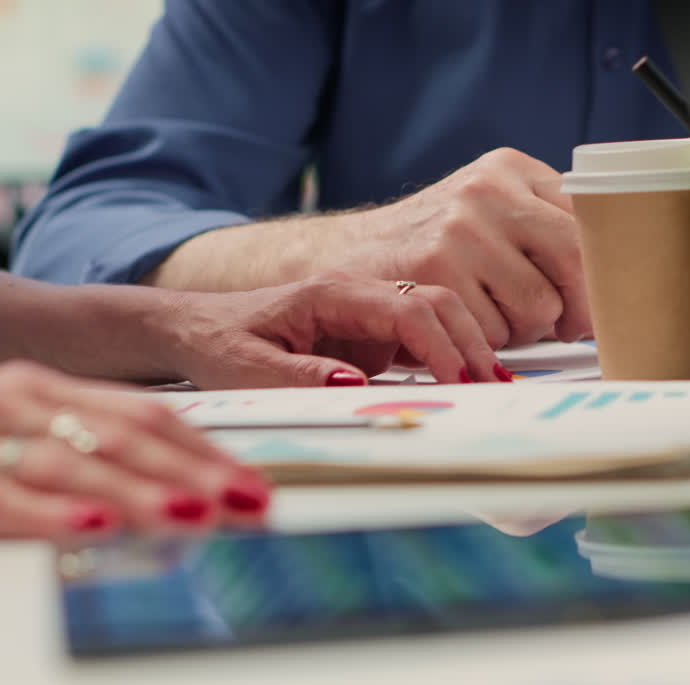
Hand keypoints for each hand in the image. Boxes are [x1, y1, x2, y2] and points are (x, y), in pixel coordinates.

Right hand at [0, 362, 268, 546]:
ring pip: (68, 467)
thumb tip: (153, 471)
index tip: (251, 477)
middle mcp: (8, 402)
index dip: (202, 445)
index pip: (138, 411)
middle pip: (118, 436)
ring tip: (194, 513)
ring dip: (137, 493)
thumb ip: (66, 438)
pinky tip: (89, 531)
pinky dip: (45, 518)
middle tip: (248, 500)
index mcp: (32, 386)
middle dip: (192, 471)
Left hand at [162, 272, 507, 388]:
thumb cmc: (217, 343)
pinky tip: (467, 383)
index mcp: (329, 293)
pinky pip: (419, 340)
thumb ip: (297, 376)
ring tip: (492, 386)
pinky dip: (447, 359)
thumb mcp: (245, 369)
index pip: (404, 309)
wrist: (196, 329)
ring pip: (436, 317)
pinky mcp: (368, 336)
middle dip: (470, 342)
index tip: (458, 383)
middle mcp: (356, 296)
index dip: (440, 345)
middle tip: (493, 387)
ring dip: (466, 348)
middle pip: (434, 303)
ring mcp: (365, 314)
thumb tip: (357, 384)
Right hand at [332, 148, 590, 346]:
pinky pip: (497, 330)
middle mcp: (487, 192)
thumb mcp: (488, 210)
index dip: (602, 272)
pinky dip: (488, 342)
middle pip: (576, 263)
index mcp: (509, 169)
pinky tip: (467, 324)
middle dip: (579, 308)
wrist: (352, 256)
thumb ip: (542, 224)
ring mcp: (460, 231)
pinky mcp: (436, 273)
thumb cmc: (432, 244)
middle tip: (568, 327)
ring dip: (526, 329)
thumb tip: (613, 275)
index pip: (588, 222)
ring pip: (540, 306)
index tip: (602, 298)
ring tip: (499, 318)